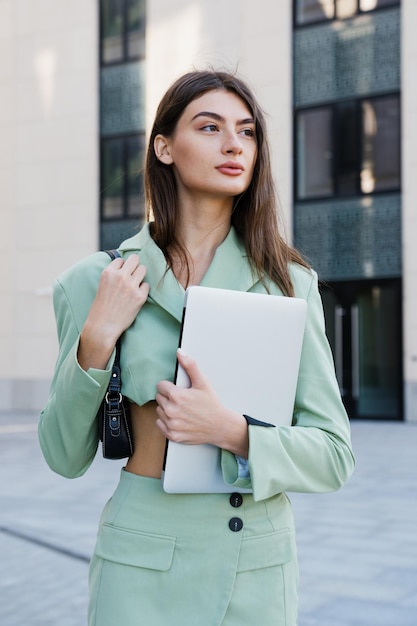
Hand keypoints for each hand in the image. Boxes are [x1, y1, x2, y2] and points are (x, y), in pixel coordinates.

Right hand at [78, 254, 148, 369]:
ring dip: (140, 275)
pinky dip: (143, 289)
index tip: (121, 274)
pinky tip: (136, 296)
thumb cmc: (101, 308)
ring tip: (135, 284)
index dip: (122, 267)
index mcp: (108, 273)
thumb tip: (125, 266)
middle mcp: (120, 277)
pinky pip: (147, 285)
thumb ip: (113, 275)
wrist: (103, 326)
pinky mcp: (140, 296)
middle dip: (134, 265)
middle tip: (133, 274)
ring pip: (143, 269)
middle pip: (135, 259)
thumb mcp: (102, 285)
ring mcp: (131, 286)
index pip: (121, 260)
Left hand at [155, 349, 248, 456]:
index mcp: (176, 396)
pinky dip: (167, 422)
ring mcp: (171, 424)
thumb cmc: (212, 404)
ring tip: (182, 410)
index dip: (170, 387)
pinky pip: (160, 424)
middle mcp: (171, 411)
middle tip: (183, 400)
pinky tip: (179, 419)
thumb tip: (180, 353)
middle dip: (168, 397)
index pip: (160, 386)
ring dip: (167, 409)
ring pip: (159, 411)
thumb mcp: (203, 382)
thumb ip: (190, 366)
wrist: (220, 426)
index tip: (180, 390)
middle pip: (159, 398)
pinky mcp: (172, 435)